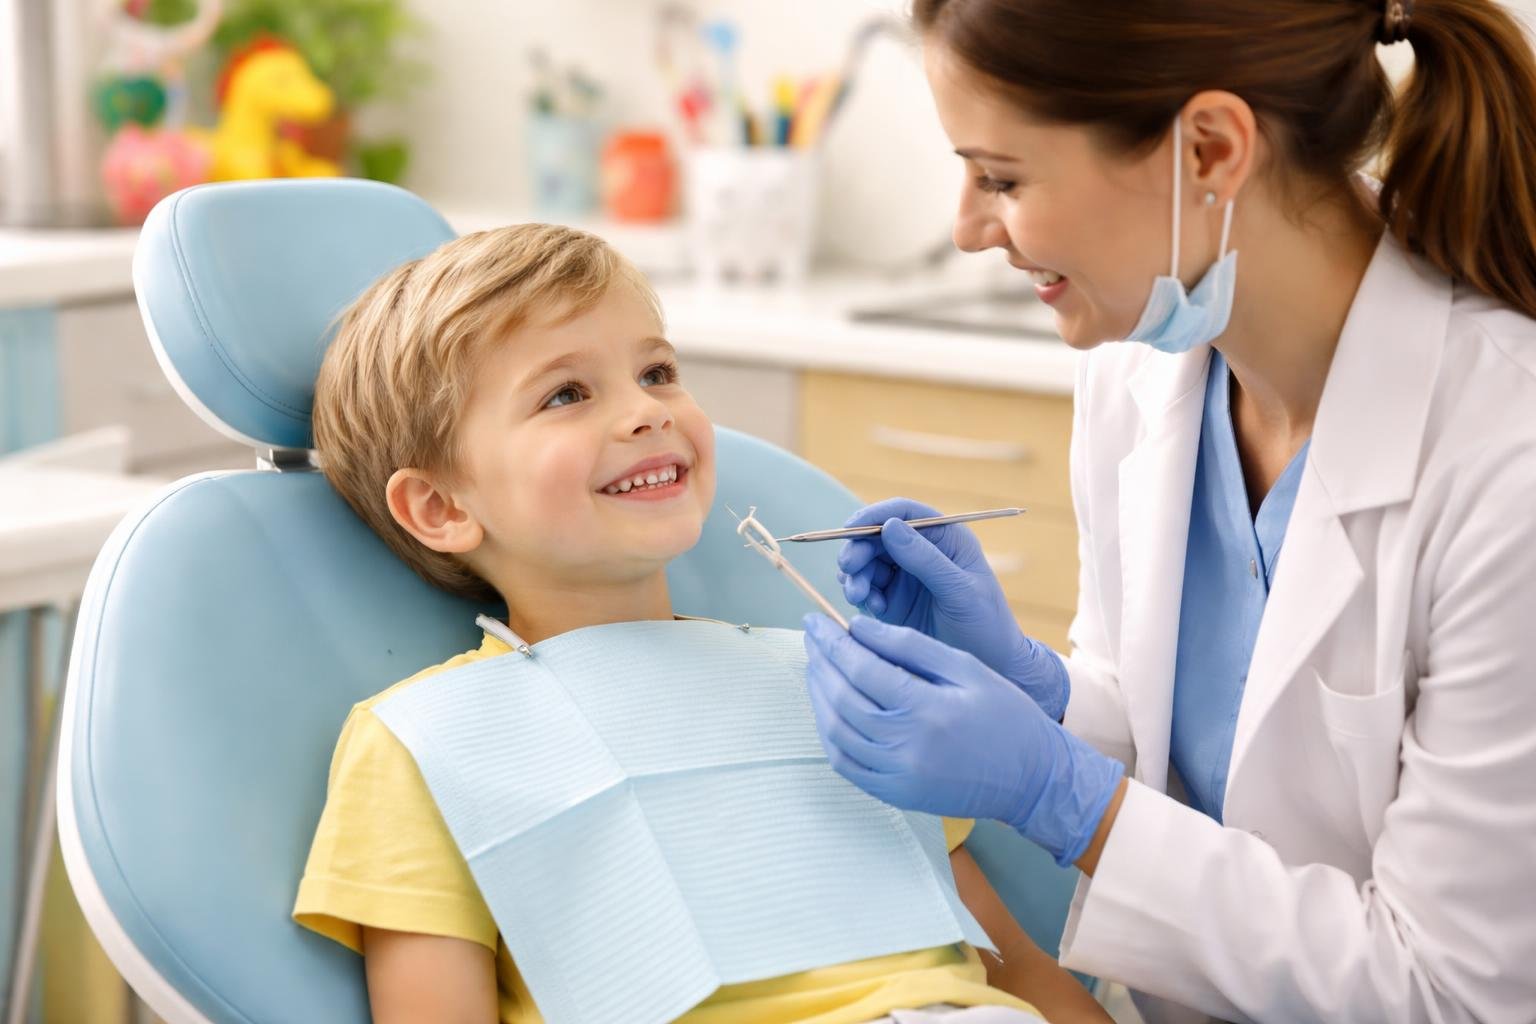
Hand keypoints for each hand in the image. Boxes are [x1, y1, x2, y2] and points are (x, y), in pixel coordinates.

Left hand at [802, 613, 1122, 867]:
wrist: (1031, 778)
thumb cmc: (1005, 714)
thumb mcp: (966, 667)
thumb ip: (911, 645)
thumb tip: (859, 626)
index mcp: (928, 709)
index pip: (862, 668)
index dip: (832, 642)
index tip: (815, 619)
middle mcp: (908, 746)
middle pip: (843, 699)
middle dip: (820, 664)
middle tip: (810, 638)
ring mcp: (898, 776)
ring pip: (836, 732)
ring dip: (818, 696)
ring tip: (815, 667)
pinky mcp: (895, 795)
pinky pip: (846, 764)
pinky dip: (828, 733)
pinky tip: (827, 708)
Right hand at [836, 497, 1069, 720]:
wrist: (990, 667)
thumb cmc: (986, 625)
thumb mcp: (961, 591)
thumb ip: (927, 560)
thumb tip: (889, 526)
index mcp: (945, 538)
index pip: (905, 512)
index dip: (874, 515)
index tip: (851, 528)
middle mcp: (921, 552)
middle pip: (877, 536)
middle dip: (858, 549)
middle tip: (848, 568)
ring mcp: (904, 576)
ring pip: (866, 562)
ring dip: (855, 574)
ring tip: (858, 595)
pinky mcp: (891, 601)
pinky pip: (865, 588)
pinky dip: (860, 594)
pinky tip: (871, 609)